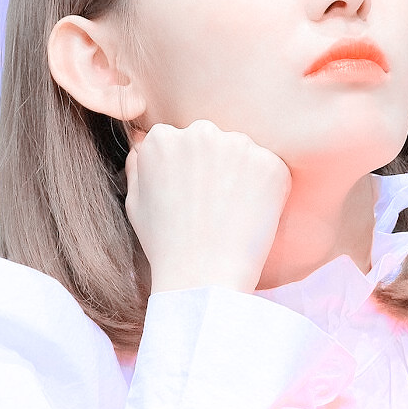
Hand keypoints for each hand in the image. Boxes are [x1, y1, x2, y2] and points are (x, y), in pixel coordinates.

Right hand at [125, 120, 290, 293]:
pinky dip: (268, 188)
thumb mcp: (135, 202)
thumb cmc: (166, 244)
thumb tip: (143, 139)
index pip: (183, 139)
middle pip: (215, 139)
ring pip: (244, 151)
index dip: (190, 168)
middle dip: (217, 164)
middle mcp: (200, 133)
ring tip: (233, 212)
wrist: (204, 275)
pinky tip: (252, 215)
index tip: (193, 194)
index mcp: (163, 138)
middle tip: (216, 204)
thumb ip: (138, 164)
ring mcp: (237, 145)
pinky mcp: (269, 163)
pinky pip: (271, 169)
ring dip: (244, 173)